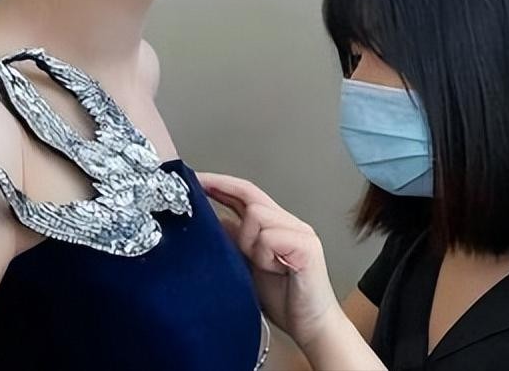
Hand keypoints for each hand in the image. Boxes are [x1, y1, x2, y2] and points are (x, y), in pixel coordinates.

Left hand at [198, 171, 340, 352]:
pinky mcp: (306, 246)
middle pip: (250, 195)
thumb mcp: (248, 266)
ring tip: (259, 265)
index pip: (246, 194)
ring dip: (248, 241)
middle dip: (222, 191)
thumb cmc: (284, 299)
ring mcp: (300, 231)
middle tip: (200, 189)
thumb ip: (235, 242)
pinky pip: (269, 237)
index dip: (221, 184)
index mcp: (275, 225)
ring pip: (256, 214)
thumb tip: (212, 221)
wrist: (312, 328)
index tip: (196, 180)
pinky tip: (274, 269)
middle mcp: (289, 222)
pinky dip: (264, 254)